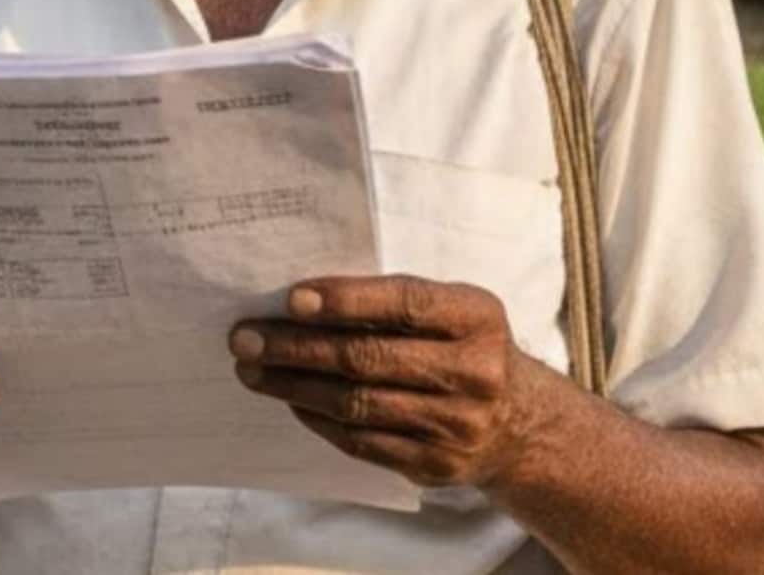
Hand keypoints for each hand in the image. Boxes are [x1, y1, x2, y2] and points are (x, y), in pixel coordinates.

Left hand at [229, 274, 544, 490]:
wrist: (518, 423)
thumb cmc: (464, 347)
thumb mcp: (452, 310)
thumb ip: (394, 301)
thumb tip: (303, 301)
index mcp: (476, 317)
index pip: (404, 303)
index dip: (346, 300)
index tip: (291, 299)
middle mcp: (472, 372)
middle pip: (369, 359)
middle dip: (298, 347)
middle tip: (245, 337)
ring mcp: (455, 424)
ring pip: (357, 404)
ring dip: (294, 385)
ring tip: (252, 370)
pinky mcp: (435, 464)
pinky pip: (362, 441)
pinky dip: (318, 418)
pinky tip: (290, 399)